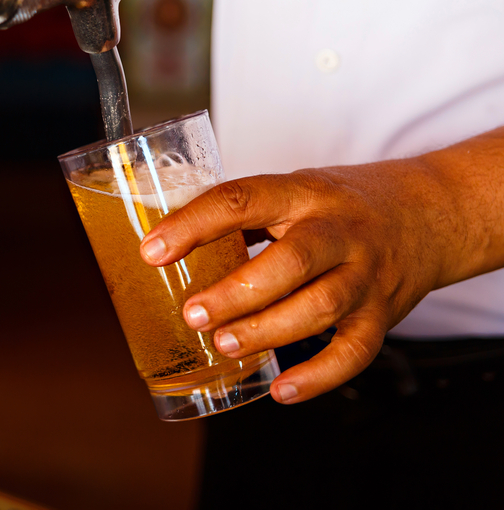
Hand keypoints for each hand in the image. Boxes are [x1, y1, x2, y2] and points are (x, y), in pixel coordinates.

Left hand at [136, 157, 480, 403]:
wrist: (426, 213)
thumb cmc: (339, 205)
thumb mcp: (293, 191)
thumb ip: (240, 218)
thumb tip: (166, 248)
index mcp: (302, 192)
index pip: (242, 200)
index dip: (193, 225)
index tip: (152, 250)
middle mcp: (338, 232)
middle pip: (290, 262)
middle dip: (236, 292)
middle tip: (192, 314)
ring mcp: (365, 275)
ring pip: (320, 308)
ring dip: (268, 331)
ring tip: (225, 345)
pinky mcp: (382, 315)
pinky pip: (355, 352)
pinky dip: (318, 376)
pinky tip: (281, 389)